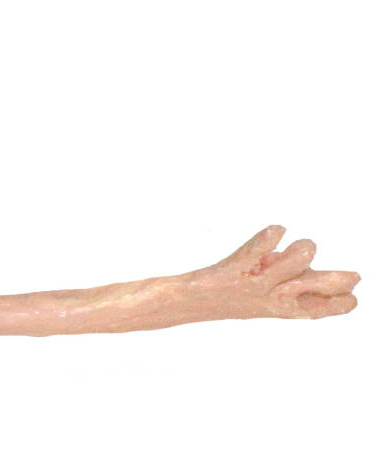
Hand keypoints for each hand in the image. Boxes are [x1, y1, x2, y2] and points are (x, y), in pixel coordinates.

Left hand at [179, 225, 358, 320]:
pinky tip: (277, 230)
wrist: (185, 302)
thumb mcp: (267, 290)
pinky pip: (255, 252)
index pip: (322, 308)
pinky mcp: (232, 271)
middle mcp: (272, 298)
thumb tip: (318, 262)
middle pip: (315, 288)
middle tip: (353, 276)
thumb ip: (292, 277)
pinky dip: (268, 238)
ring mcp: (254, 285)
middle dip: (335, 281)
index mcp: (283, 306)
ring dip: (298, 252)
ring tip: (293, 246)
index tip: (352, 294)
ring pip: (293, 263)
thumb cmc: (230, 292)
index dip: (340, 301)